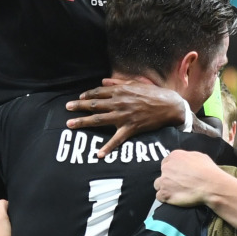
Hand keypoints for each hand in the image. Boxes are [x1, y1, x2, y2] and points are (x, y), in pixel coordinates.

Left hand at [66, 79, 187, 157]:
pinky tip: (98, 154)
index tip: (78, 98)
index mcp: (120, 91)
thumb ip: (118, 83)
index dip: (87, 95)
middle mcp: (119, 103)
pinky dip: (108, 148)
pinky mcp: (131, 128)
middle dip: (79, 107)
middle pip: (94, 105)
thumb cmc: (153, 93)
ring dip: (83, 122)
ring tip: (70, 124)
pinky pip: (117, 139)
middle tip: (67, 109)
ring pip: (99, 120)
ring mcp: (123, 116)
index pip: (98, 92)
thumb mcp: (135, 84)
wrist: (169, 105)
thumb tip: (104, 81)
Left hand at [155, 150, 225, 206]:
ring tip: (175, 192)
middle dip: (168, 178)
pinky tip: (173, 199)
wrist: (211, 186)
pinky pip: (159, 197)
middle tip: (178, 184)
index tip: (178, 175)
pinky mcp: (165, 193)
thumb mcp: (200, 156)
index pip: (166, 162)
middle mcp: (166, 167)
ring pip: (158, 185)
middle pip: (162, 173)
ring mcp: (164, 180)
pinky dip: (165, 198)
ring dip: (164, 188)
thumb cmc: (209, 171)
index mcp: (174, 156)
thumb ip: (188, 157)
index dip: (172, 170)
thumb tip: (185, 161)